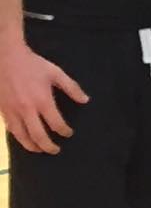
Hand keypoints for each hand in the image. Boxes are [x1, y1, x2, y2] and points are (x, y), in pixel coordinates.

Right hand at [0, 40, 88, 154]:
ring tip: (39, 150)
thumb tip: (85, 100)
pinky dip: (18, 137)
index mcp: (42, 100)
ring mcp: (12, 111)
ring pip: (21, 136)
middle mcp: (27, 109)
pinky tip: (23, 139)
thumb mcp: (56, 73)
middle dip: (48, 146)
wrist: (5, 57)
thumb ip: (71, 88)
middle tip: (55, 150)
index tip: (68, 133)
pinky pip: (10, 128)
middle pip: (38, 135)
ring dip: (31, 146)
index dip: (64, 131)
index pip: (55, 123)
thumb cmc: (32, 64)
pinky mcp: (2, 109)